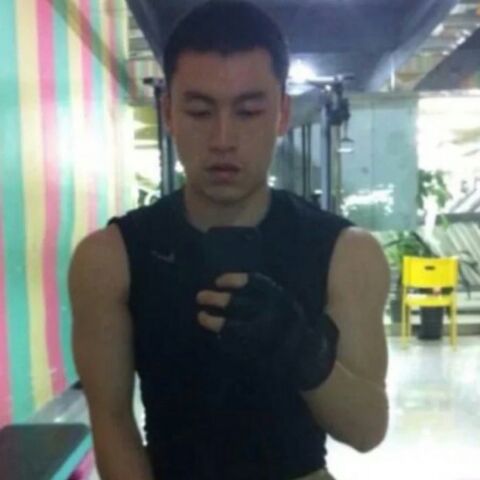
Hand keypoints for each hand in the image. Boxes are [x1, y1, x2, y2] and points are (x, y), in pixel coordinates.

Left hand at [196, 273, 338, 390]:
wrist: (307, 356)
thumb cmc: (290, 324)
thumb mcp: (282, 302)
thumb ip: (263, 294)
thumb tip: (233, 284)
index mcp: (279, 300)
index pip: (252, 284)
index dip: (232, 280)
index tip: (218, 281)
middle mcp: (270, 316)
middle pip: (236, 304)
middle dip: (216, 299)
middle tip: (200, 296)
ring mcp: (263, 337)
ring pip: (231, 327)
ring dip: (213, 321)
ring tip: (200, 316)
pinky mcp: (257, 354)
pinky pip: (234, 345)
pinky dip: (222, 339)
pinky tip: (215, 334)